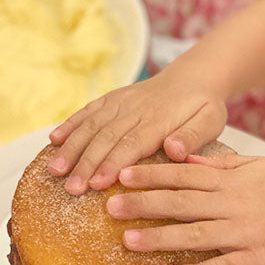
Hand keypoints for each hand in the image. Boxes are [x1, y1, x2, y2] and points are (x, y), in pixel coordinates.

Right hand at [47, 70, 226, 194]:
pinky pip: (88, 111)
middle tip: (70, 188)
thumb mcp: (211, 120)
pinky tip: (53, 140)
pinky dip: (70, 125)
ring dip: (71, 148)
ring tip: (54, 170)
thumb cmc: (203, 106)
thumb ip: (193, 136)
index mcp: (159, 119)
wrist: (193, 76)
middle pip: (106, 138)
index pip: (132, 143)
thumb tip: (174, 150)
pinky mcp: (112, 99)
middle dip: (85, 163)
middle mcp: (135, 109)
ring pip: (91, 125)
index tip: (96, 184)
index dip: (112, 163)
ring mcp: (120, 102)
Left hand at [107, 154, 264, 264]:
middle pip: (181, 204)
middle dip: (144, 204)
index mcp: (231, 182)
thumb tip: (188, 161)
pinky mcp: (258, 260)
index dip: (150, 176)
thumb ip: (222, 164)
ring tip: (128, 241)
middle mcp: (233, 205)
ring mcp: (245, 233)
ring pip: (195, 235)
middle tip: (110, 207)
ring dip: (160, 238)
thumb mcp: (258, 166)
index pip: (182, 177)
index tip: (121, 175)